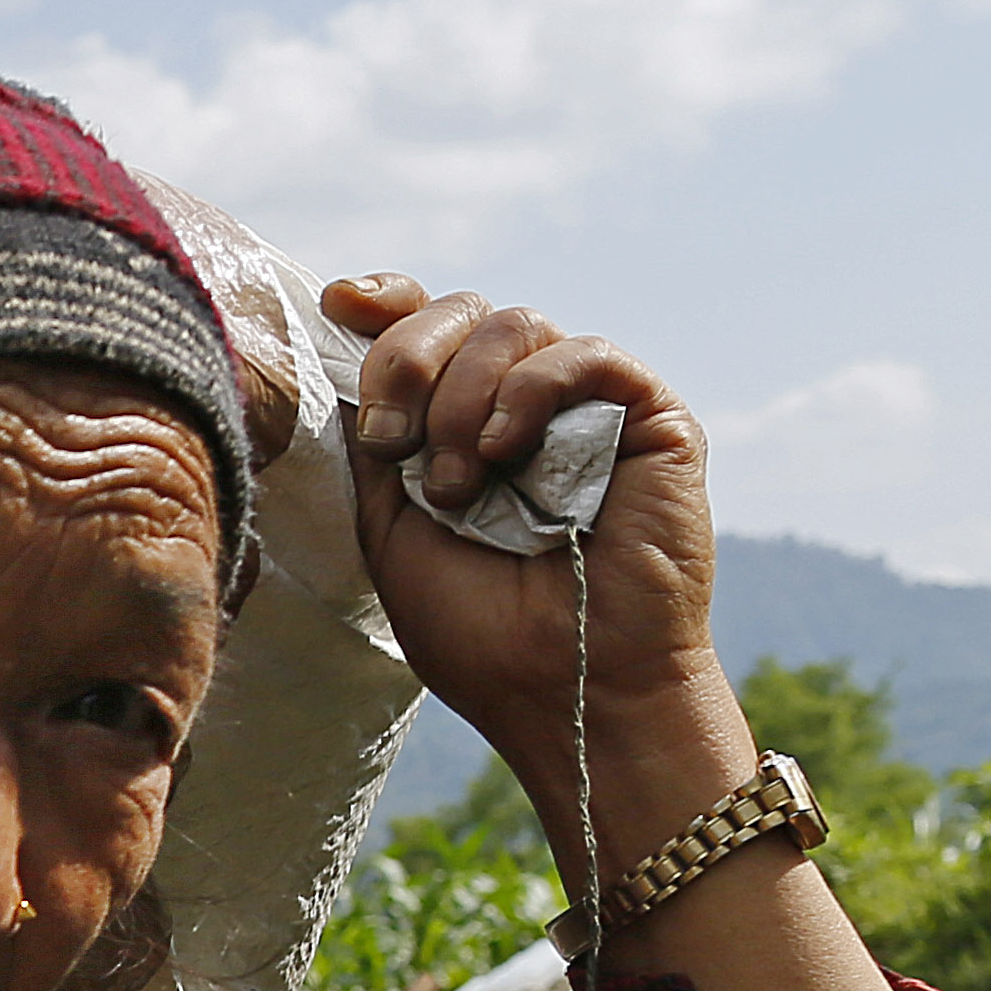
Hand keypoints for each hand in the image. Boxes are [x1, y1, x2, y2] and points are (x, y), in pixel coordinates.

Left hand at [324, 273, 752, 854]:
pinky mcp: (650, 417)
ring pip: (516, 323)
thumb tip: (351, 362)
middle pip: (462, 312)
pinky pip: (583, 354)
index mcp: (465, 427)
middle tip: (392, 441)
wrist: (569, 691)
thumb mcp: (395, 532)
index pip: (432, 330)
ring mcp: (589, 409)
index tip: (339, 300)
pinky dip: (528, 391)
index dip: (388, 304)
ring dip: (463, 396)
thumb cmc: (484, 634)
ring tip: (458, 486)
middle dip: (407, 359)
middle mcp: (527, 407)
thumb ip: (380, 446)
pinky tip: (504, 452)